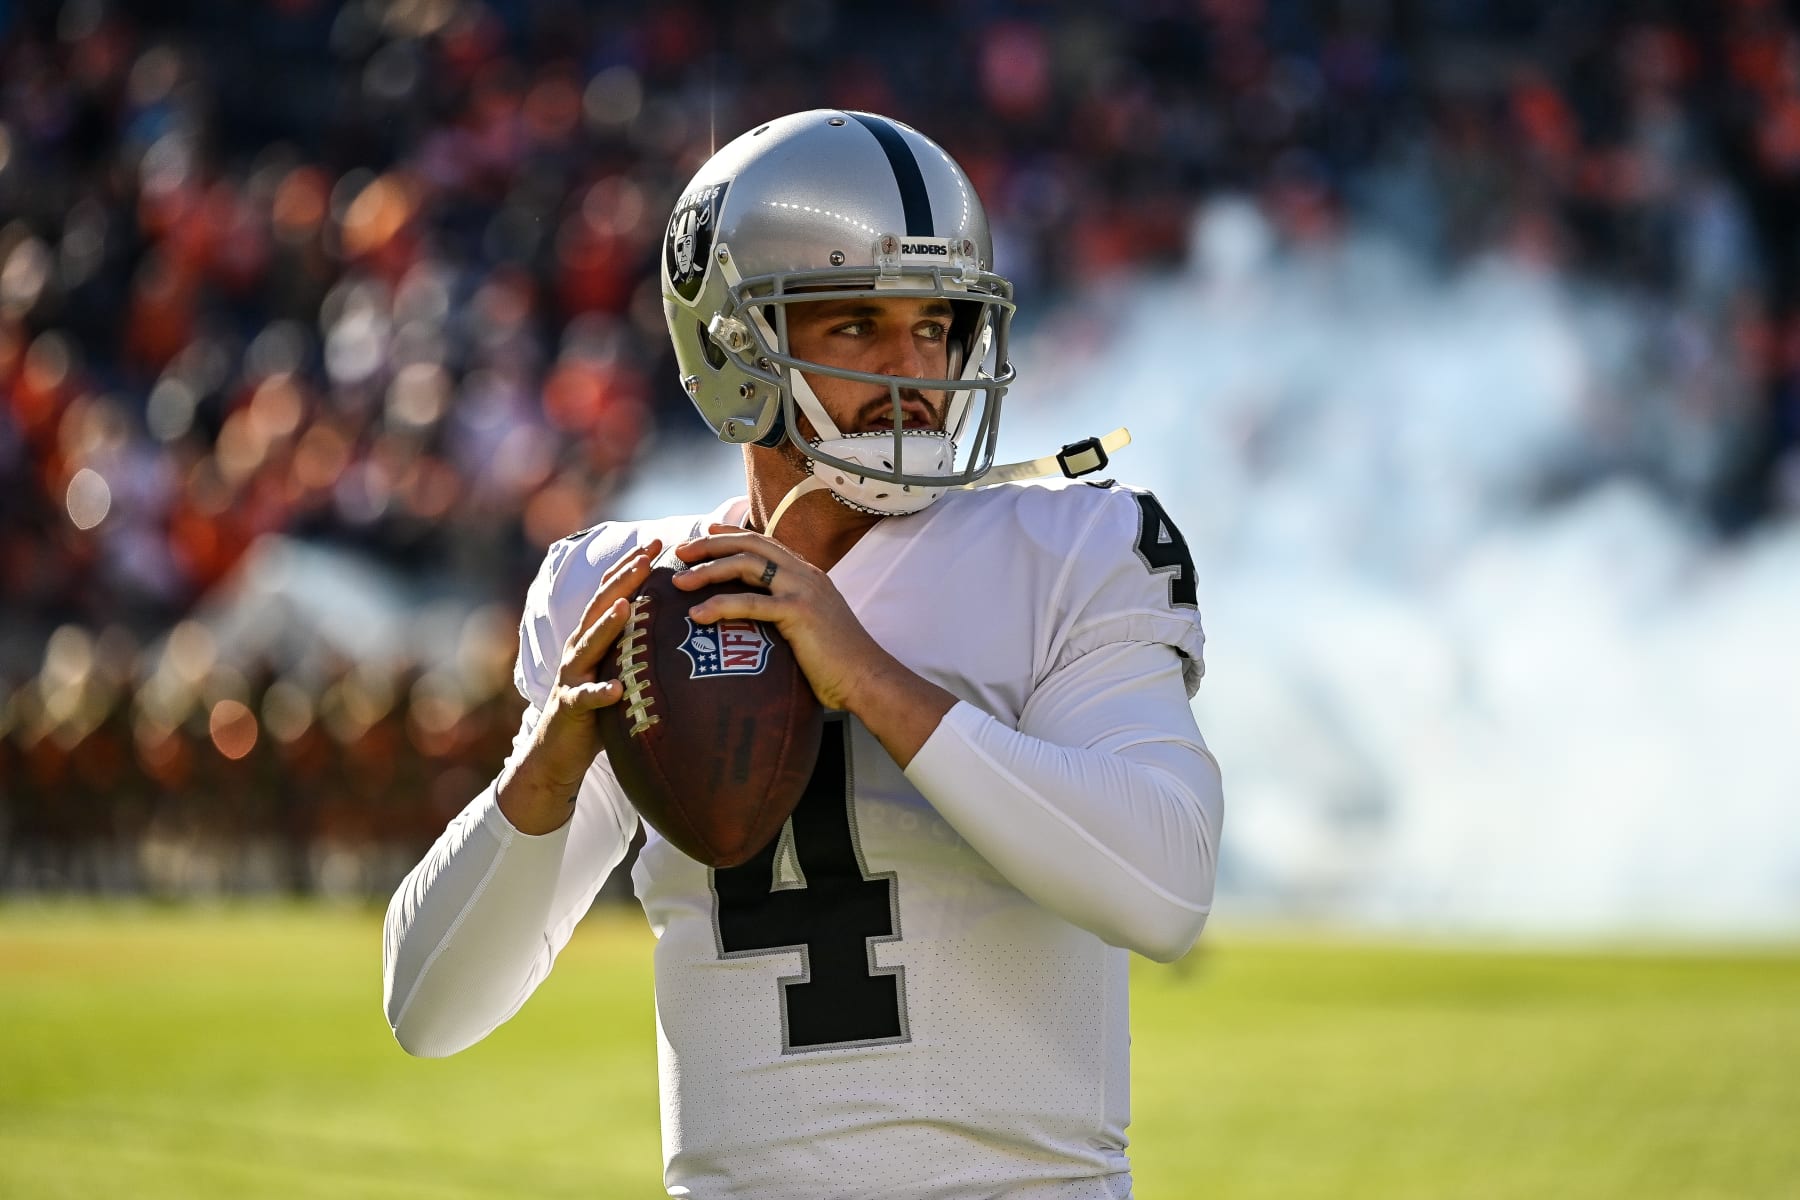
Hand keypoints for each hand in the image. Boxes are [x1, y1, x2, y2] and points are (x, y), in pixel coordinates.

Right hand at [496, 539, 661, 834]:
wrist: (558, 751)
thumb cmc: (599, 708)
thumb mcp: (621, 669)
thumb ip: (640, 646)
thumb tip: (684, 624)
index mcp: (594, 637)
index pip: (614, 594)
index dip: (632, 567)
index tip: (658, 543)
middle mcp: (580, 649)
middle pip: (602, 608)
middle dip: (624, 580)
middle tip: (647, 555)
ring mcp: (573, 677)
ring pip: (589, 645)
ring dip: (607, 626)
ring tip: (626, 607)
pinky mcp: (570, 708)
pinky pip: (586, 700)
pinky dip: (599, 693)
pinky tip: (615, 689)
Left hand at [671, 526, 954, 765]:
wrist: (867, 678)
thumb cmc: (836, 662)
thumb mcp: (810, 627)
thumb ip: (786, 613)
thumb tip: (756, 620)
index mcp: (807, 574)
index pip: (763, 542)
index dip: (731, 535)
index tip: (704, 534)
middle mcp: (805, 574)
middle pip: (750, 545)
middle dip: (710, 545)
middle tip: (680, 552)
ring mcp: (803, 590)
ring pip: (747, 565)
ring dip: (708, 570)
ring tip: (679, 582)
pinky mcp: (799, 612)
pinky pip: (751, 603)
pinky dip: (720, 605)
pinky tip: (697, 615)